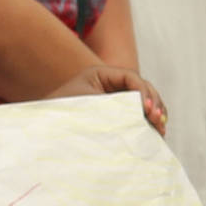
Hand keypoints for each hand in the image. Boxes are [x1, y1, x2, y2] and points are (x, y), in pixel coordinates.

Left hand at [48, 64, 167, 134]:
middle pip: (142, 88)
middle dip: (154, 103)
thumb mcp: (88, 107)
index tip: (146, 108)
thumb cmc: (61, 114)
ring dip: (155, 113)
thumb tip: (141, 112)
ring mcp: (114, 97)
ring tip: (161, 127)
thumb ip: (113, 107)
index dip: (143, 92)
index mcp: (101, 74)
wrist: (45, 128)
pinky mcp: (116, 112)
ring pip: (143, 101)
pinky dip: (147, 121)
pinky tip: (156, 131)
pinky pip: (137, 113)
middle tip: (157, 119)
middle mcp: (110, 83)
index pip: (130, 78)